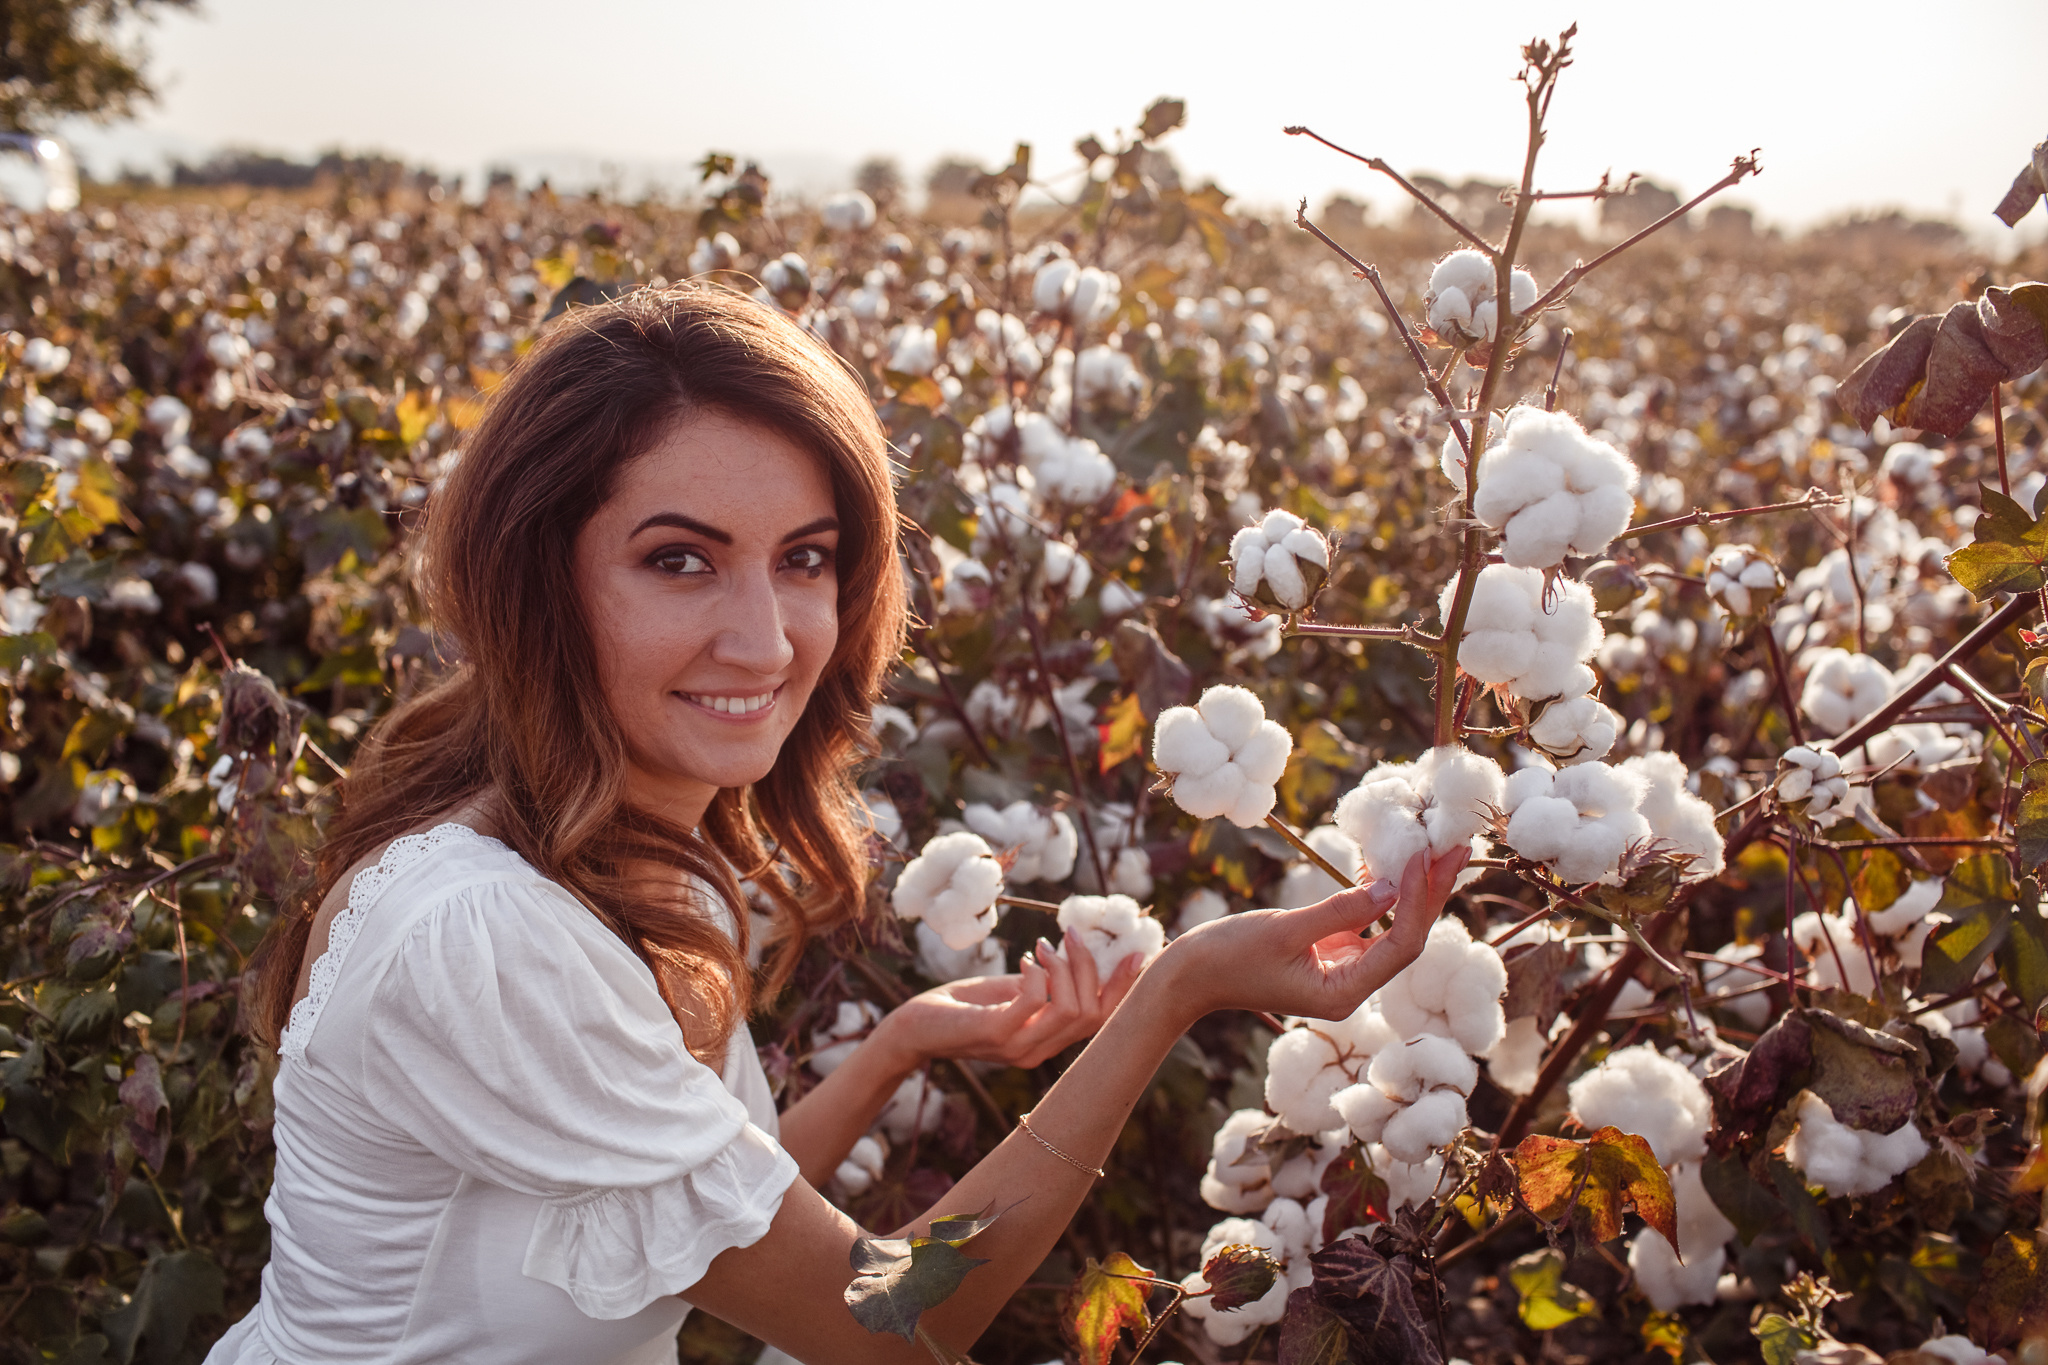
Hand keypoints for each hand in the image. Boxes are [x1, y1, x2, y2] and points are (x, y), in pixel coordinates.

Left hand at [873, 938, 1143, 1070]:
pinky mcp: (995, 1033)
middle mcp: (1040, 1052)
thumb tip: (1074, 957)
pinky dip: (1037, 974)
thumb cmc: (961, 1007)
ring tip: (1041, 945)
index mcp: (1048, 1043)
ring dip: (1065, 968)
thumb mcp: (1010, 993)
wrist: (913, 1028)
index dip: (1124, 989)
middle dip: (1091, 968)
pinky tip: (1022, 960)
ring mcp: (1019, 1047)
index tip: (1138, 953)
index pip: (1102, 1023)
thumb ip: (1043, 986)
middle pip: (1094, 1015)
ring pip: (1072, 1011)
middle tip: (1069, 934)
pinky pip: (1035, 1002)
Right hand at [1161, 845, 1468, 1024]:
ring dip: (1414, 888)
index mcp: (1343, 994)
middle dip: (1431, 892)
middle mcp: (1352, 986)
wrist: (1190, 976)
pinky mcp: (1329, 953)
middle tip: (1456, 848)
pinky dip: (1382, 891)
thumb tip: (1391, 887)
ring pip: (1393, 927)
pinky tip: (1396, 860)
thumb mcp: (1284, 929)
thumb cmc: (1228, 957)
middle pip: (1407, 937)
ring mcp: (1342, 970)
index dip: (1419, 902)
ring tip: (1438, 847)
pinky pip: (1367, 921)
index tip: (1425, 858)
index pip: (1400, 946)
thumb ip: (1340, 910)